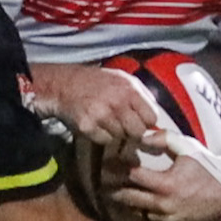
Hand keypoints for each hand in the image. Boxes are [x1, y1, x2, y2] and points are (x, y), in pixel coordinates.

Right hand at [29, 62, 171, 149]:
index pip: (152, 117)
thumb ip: (142, 95)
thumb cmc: (96, 83)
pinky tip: (96, 124)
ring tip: (107, 121)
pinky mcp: (88, 126)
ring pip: (122, 137)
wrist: (64, 84)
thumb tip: (156, 117)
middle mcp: (117, 101)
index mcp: (130, 89)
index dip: (146, 122)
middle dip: (133, 132)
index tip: (139, 121)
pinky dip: (102, 136)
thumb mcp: (122, 79)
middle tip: (124, 126)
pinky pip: (105, 140)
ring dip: (116, 133)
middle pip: (138, 132)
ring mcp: (101, 114)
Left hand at [102, 144, 220, 220]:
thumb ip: (163, 139)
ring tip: (117, 194)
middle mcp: (164, 203)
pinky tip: (137, 204)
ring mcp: (169, 216)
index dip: (119, 170)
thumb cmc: (207, 164)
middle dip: (116, 190)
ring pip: (139, 211)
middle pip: (130, 198)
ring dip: (128, 203)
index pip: (133, 177)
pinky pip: (152, 219)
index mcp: (166, 184)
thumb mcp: (186, 147)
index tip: (109, 165)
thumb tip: (142, 137)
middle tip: (104, 183)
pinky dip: (143, 212)